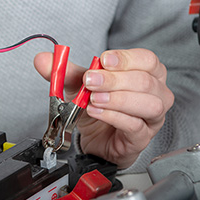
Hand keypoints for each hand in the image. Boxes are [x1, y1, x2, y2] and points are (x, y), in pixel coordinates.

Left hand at [34, 48, 172, 168]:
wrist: (97, 140)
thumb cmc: (99, 109)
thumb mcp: (82, 87)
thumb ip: (65, 72)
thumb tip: (43, 59)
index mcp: (148, 74)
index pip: (147, 60)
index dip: (126, 59)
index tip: (103, 60)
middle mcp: (156, 94)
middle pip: (145, 82)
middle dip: (114, 80)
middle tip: (90, 81)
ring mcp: (152, 118)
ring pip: (148, 104)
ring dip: (117, 99)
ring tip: (94, 99)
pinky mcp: (142, 138)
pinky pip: (135, 126)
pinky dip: (113, 117)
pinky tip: (97, 112)